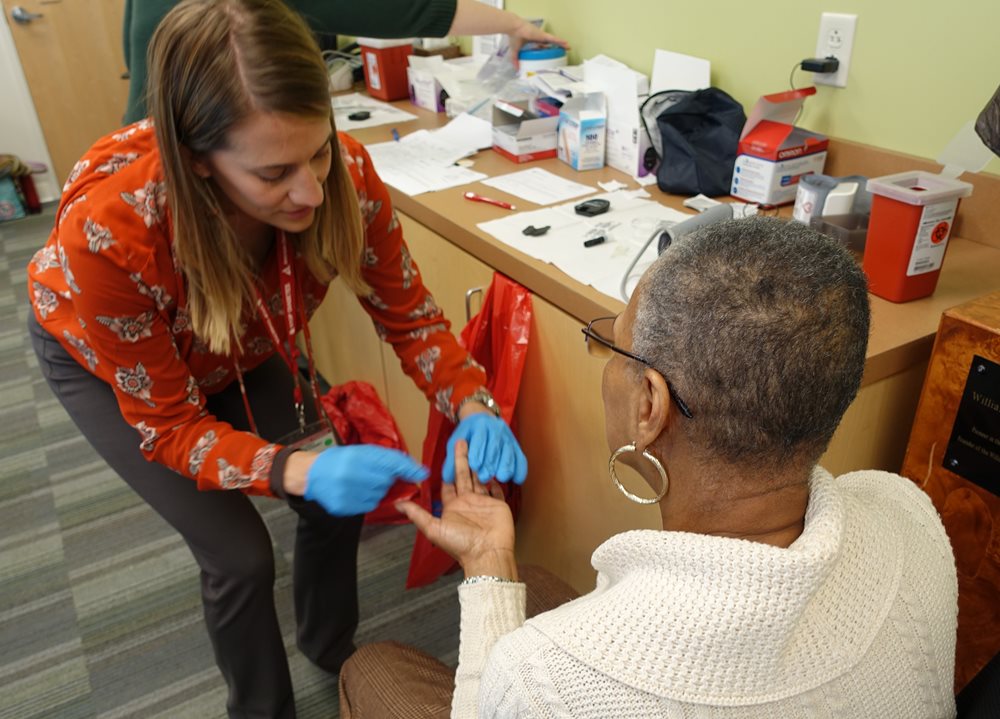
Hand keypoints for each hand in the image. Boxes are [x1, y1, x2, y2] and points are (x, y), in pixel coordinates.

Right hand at [304, 445, 427, 515]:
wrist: (312, 474)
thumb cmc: (338, 460)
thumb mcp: (360, 451)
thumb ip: (383, 458)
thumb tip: (410, 467)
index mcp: (357, 457)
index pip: (390, 462)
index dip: (409, 468)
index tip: (422, 473)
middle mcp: (353, 474)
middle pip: (386, 481)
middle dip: (386, 478)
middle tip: (374, 473)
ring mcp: (348, 492)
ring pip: (379, 495)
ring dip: (377, 489)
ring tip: (362, 482)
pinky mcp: (344, 506)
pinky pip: (369, 505)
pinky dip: (368, 499)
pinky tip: (357, 491)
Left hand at [397, 440, 515, 575]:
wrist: (487, 553)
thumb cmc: (460, 543)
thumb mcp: (433, 528)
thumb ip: (417, 514)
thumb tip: (397, 503)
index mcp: (453, 506)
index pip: (448, 484)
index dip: (446, 470)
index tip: (446, 454)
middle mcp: (468, 503)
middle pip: (464, 476)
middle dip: (462, 459)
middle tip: (462, 441)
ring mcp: (484, 503)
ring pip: (480, 479)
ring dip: (478, 465)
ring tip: (478, 447)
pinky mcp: (499, 505)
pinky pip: (497, 490)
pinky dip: (495, 481)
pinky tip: (494, 469)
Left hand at [443, 409, 526, 484]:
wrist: (482, 418)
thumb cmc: (468, 433)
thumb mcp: (456, 440)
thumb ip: (452, 458)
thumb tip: (447, 478)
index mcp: (479, 426)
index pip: (479, 439)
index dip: (477, 452)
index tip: (474, 465)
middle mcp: (496, 429)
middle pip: (495, 447)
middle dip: (490, 462)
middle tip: (484, 477)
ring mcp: (507, 437)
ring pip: (509, 452)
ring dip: (506, 466)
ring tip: (501, 478)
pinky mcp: (516, 446)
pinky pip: (521, 457)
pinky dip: (520, 468)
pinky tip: (517, 479)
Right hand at [507, 18, 567, 65]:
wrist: (514, 29)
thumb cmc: (514, 37)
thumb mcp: (515, 51)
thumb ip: (515, 60)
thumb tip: (516, 69)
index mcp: (533, 41)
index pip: (541, 46)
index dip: (546, 50)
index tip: (550, 54)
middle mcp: (539, 38)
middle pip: (549, 44)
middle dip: (555, 47)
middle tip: (561, 51)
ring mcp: (542, 36)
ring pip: (554, 41)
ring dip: (560, 44)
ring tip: (568, 48)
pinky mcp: (543, 35)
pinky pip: (554, 39)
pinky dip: (560, 41)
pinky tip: (566, 44)